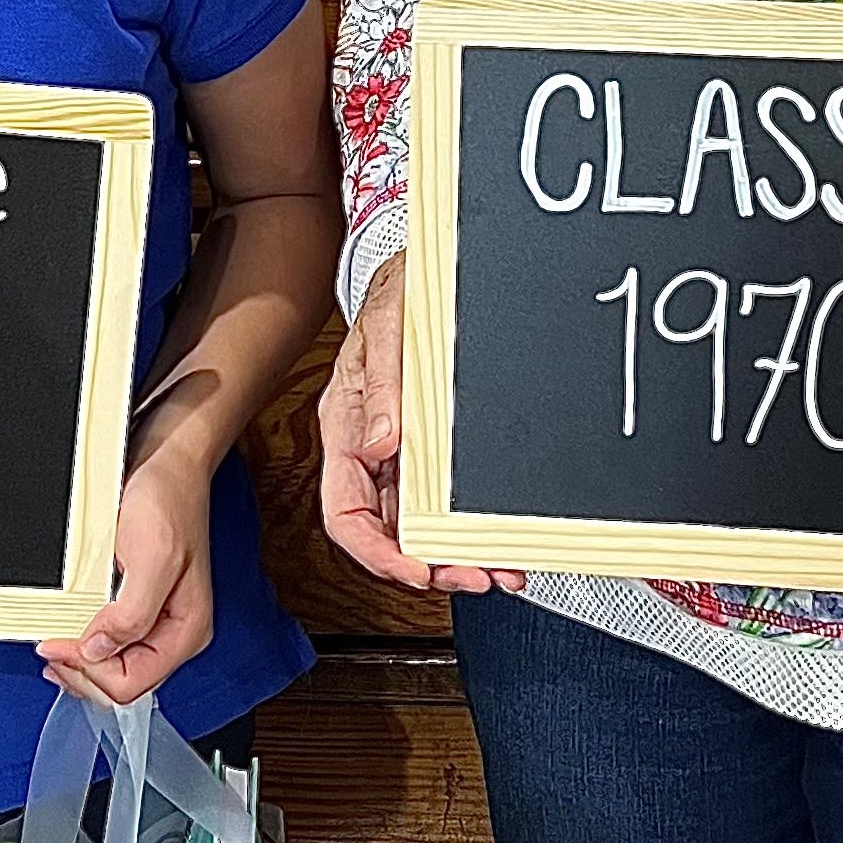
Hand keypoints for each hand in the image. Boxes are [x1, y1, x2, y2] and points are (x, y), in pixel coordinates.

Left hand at [39, 446, 214, 705]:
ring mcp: (155, 619)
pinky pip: (108, 642)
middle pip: (120, 684)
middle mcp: (173, 633)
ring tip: (56, 639)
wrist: (168, 459)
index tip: (56, 644)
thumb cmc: (168, 498)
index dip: (89, 672)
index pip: (131, 685)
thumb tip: (98, 652)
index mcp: (186, 631)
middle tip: (51, 646)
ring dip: (79, 659)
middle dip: (81, 671)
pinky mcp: (138, 604)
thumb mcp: (153, 556)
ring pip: (111, 668)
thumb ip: (132, 614)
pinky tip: (69, 628)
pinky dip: (83, 641)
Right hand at [317, 252, 521, 597]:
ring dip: (454, 554)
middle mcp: (371, 446)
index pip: (345, 513)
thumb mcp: (387, 328)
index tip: (415, 570)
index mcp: (346, 426)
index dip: (377, 552)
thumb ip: (383, 384)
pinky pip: (441, 499)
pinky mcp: (428, 444)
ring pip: (416, 524)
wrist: (425, 266)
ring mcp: (400, 449)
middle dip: (428, 565)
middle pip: (386, 530)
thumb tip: (381, 443)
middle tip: (473, 576)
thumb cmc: (397, 293)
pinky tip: (496, 538)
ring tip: (497, 569)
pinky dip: (467, 525)